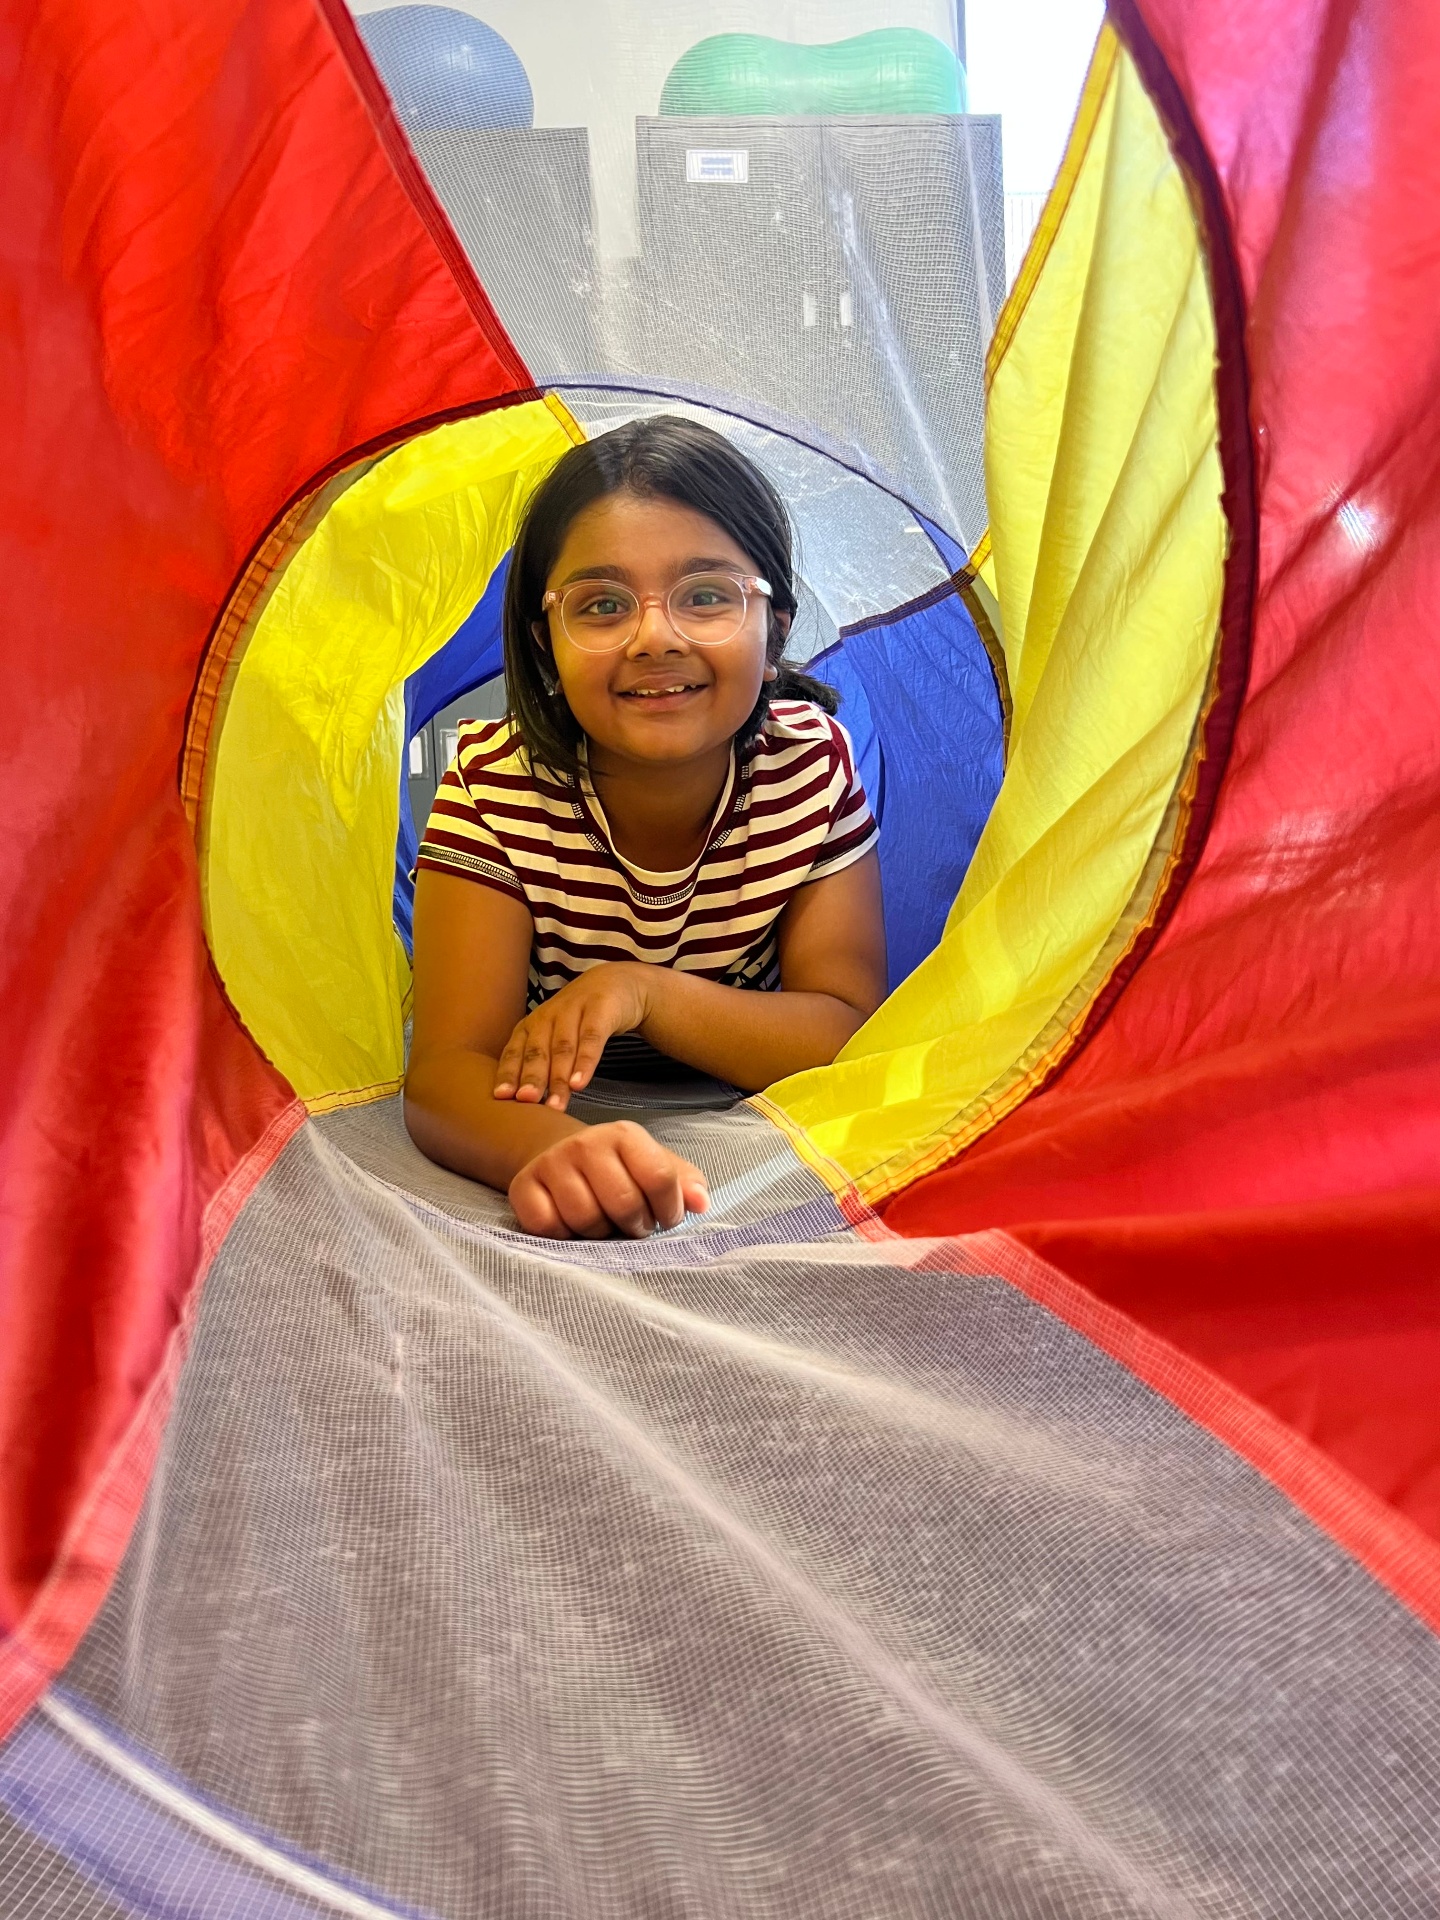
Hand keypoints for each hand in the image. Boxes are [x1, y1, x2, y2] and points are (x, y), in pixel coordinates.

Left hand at [493, 963, 655, 1108]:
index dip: (508, 1073)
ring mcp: (574, 1011)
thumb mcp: (555, 1035)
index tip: (502, 1097)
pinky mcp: (600, 1010)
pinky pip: (591, 1039)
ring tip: (555, 1105)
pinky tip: (580, 1083)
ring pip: (563, 1048)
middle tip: (526, 1101)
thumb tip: (525, 1104)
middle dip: (531, 1078)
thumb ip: (542, 1063)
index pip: (515, 1051)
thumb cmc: (579, 1018)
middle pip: (537, 1051)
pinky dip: (585, 1062)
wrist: (616, 982)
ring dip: (558, 1078)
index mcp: (531, 1025)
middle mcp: (548, 1016)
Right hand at [508, 1122, 709, 1238]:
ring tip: (604, 1224)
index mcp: (625, 1135)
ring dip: (600, 1234)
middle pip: (623, 1203)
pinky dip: (563, 1236)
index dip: (668, 1210)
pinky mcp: (523, 1187)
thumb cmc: (619, 1170)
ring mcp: (552, 1163)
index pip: (659, 1178)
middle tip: (632, 1227)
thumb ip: (685, 1184)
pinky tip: (572, 1226)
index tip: (665, 1219)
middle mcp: (586, 1143)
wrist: (561, 1157)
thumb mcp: (656, 1167)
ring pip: (585, 1220)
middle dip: (635, 1227)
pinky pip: (548, 1227)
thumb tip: (701, 1204)